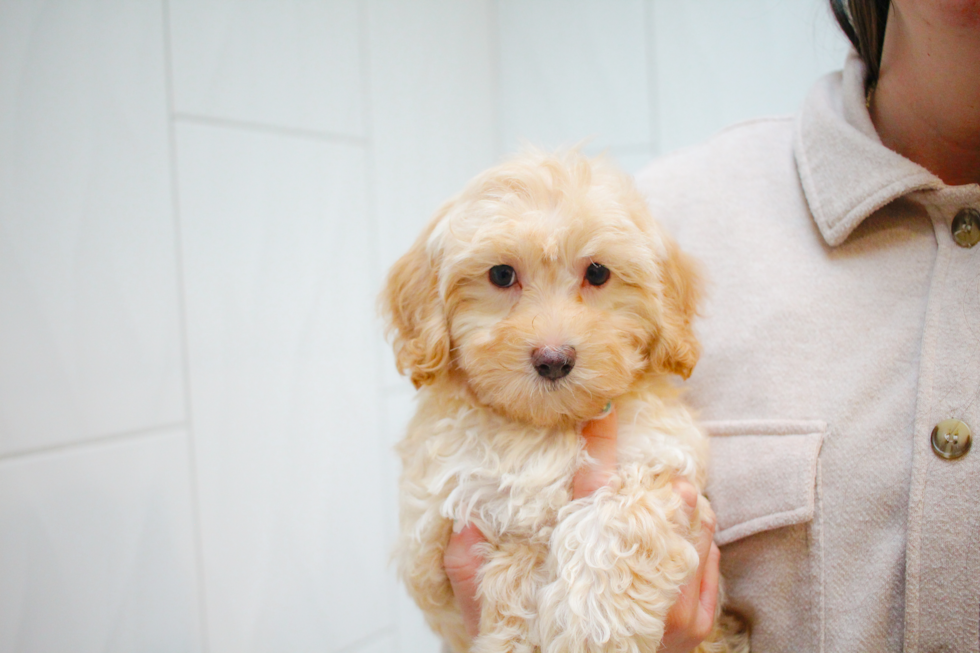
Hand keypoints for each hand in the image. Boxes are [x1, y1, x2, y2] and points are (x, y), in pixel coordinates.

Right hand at [444, 408, 719, 652]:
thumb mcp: (491, 627)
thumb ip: (471, 576)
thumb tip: (466, 521)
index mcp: (587, 579)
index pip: (593, 495)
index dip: (599, 446)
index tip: (602, 411)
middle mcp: (637, 592)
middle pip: (661, 508)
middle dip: (658, 480)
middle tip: (649, 468)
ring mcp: (673, 612)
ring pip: (694, 530)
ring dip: (682, 507)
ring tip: (664, 498)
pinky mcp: (695, 627)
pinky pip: (709, 562)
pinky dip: (699, 539)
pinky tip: (681, 534)